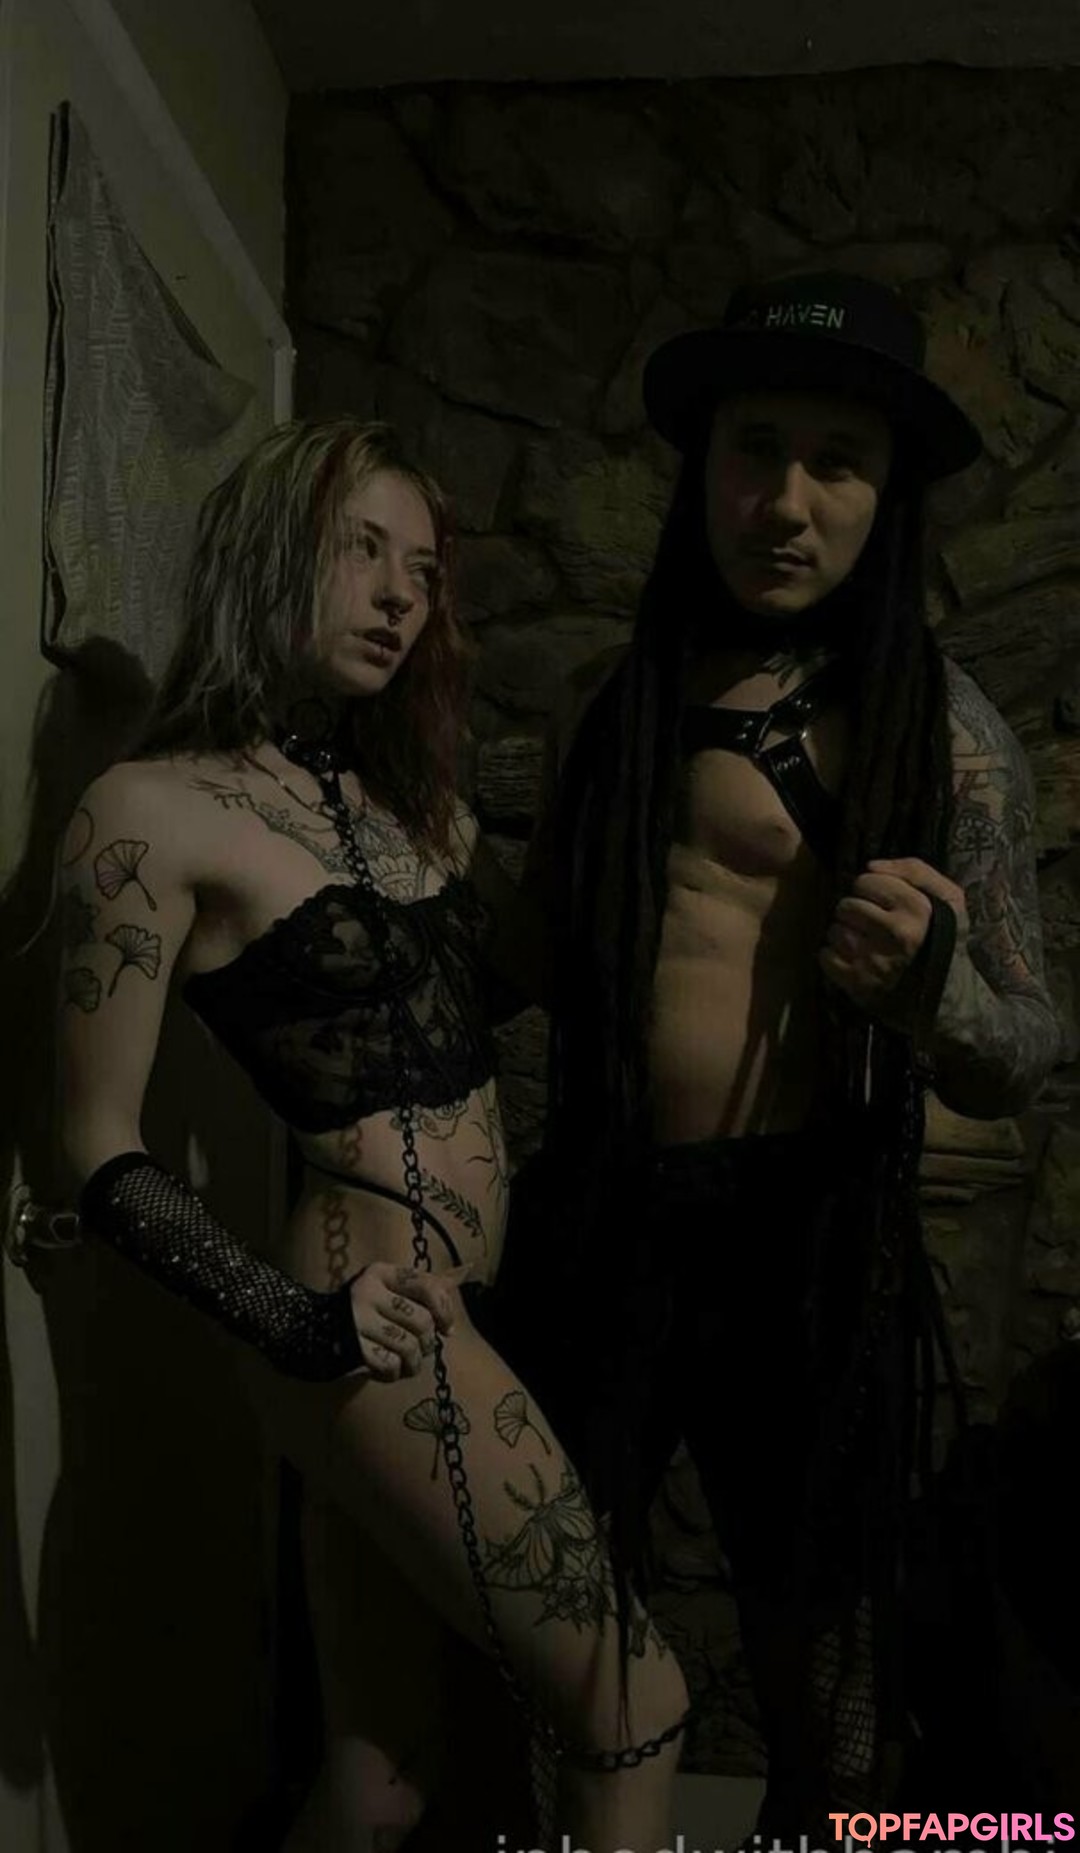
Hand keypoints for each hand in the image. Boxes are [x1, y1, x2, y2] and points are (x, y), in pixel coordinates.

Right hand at [350, 1260, 471, 1381]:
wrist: (315, 1330)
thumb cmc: (369, 1308)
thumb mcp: (393, 1288)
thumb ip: (428, 1283)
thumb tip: (467, 1269)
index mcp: (382, 1273)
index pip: (428, 1286)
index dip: (445, 1310)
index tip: (447, 1327)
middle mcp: (368, 1292)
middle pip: (422, 1321)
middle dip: (428, 1341)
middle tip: (421, 1348)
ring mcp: (358, 1320)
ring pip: (409, 1346)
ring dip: (413, 1362)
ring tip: (407, 1362)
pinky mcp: (352, 1347)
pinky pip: (390, 1365)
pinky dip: (394, 1373)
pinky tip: (388, 1369)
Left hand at [819, 857, 967, 1021]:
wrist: (948, 997)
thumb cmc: (946, 941)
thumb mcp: (949, 898)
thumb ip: (914, 870)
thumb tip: (870, 866)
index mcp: (917, 909)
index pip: (865, 881)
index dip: (871, 889)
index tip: (882, 903)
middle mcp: (895, 933)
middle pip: (846, 905)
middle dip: (855, 912)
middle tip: (871, 924)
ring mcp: (875, 960)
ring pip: (834, 930)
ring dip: (844, 935)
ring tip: (864, 942)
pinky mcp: (859, 983)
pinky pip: (826, 956)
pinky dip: (834, 957)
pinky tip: (854, 959)